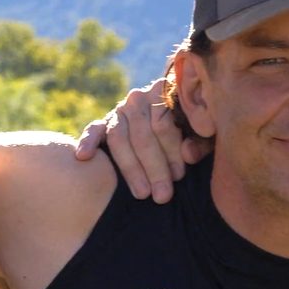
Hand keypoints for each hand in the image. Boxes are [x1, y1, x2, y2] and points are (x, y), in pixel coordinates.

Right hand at [71, 78, 208, 201]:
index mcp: (166, 92)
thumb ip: (200, 142)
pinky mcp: (104, 122)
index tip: (180, 176)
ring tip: (141, 193)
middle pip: (142, 135)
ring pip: (119, 138)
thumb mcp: (204, 134)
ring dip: (130, 168)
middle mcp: (139, 97)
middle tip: (162, 196)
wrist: (177, 117)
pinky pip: (94, 130)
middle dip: (153, 168)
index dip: (171, 152)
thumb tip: (189, 155)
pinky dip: (88, 142)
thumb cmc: (195, 130)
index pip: (163, 124)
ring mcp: (120, 109)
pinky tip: (84, 157)